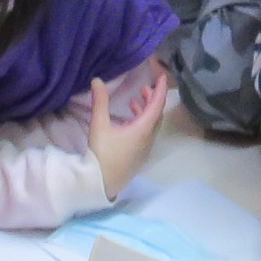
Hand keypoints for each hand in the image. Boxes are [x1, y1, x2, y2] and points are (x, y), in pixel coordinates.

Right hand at [89, 64, 169, 199]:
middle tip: (145, 88)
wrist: (100, 183)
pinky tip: (128, 123)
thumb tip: (97, 80)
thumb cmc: (101, 153)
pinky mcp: (139, 157)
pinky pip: (146, 136)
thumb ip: (100, 102)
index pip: (157, 105)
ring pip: (152, 126)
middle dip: (153, 100)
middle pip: (157, 116)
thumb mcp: (99, 126)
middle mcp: (148, 139)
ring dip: (146, 113)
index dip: (160, 90)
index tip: (163, 77)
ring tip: (134, 103)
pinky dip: (142, 124)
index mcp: (143, 130)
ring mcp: (144, 150)